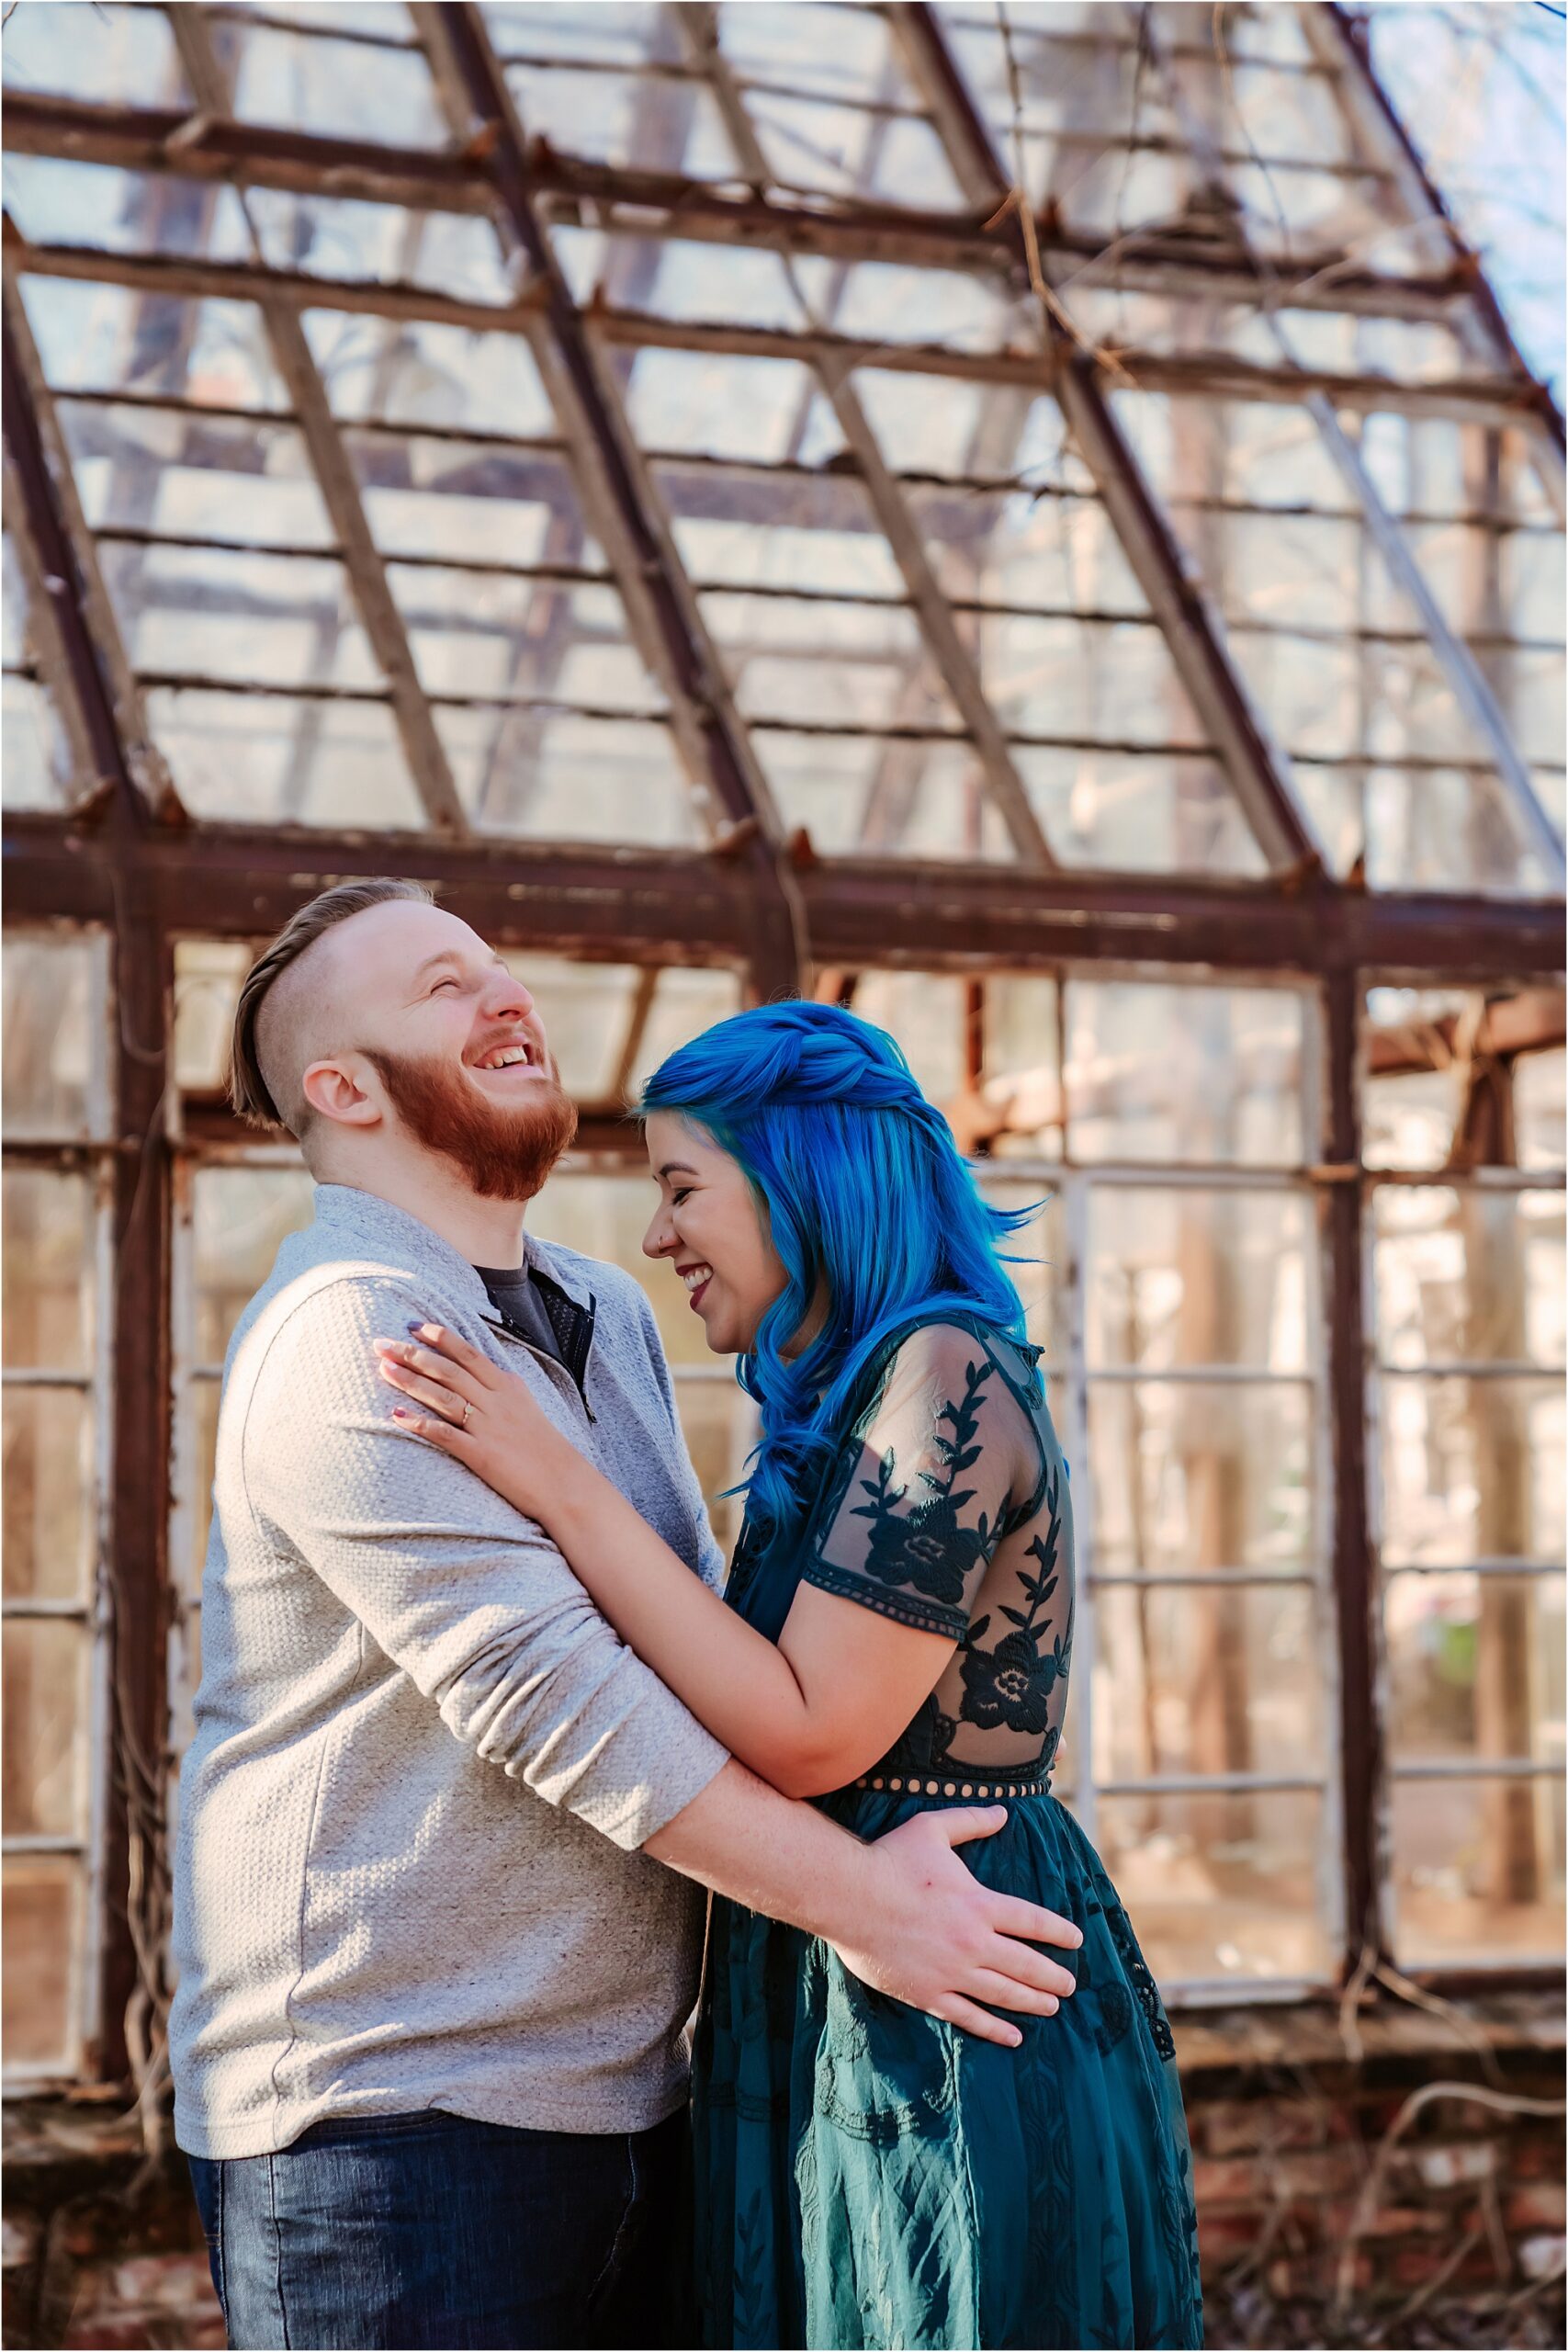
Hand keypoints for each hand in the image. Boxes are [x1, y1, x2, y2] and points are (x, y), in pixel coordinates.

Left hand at [373, 1322, 578, 1525]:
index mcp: (508, 1385)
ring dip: (411, 1381)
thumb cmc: (545, 1448)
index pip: (468, 1353)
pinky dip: (419, 1423)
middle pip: (448, 1370)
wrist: (566, 1484)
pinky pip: (445, 1435)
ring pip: (443, 1396)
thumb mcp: (526, 1406)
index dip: (439, 1337)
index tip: (413, 1326)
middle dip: (412, 1353)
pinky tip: (396, 1416)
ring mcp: (488, 1427)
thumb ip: (500, 1388)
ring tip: (384, 1369)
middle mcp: (496, 1401)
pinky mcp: (482, 1455)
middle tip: (381, 1343)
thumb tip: (479, 1372)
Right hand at [831, 1806, 1080, 2047]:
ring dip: (1032, 2002)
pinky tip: (1013, 2036)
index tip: (1076, 1941)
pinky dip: (994, 2029)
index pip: (1032, 1921)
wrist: (846, 1897)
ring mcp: (951, 1972)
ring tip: (1053, 2006)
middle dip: (1053, 1976)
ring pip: (1003, 1994)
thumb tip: (1004, 1814)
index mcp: (978, 1904)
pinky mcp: (928, 1993)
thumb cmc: (890, 1859)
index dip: (1057, 1932)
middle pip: (1025, 1964)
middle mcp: (972, 1942)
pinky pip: (968, 2017)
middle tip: (1070, 1984)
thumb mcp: (933, 1829)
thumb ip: (971, 1822)